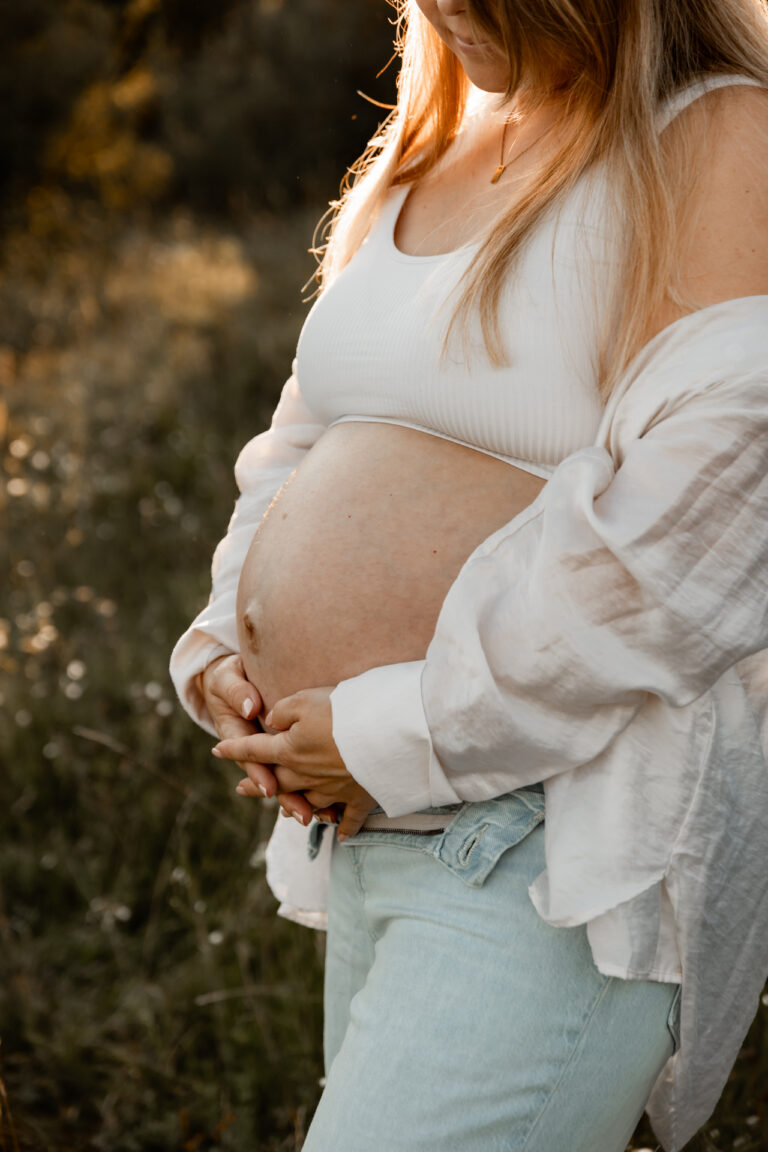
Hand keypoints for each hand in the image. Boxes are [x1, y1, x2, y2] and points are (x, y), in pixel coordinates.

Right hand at [198, 654, 313, 824]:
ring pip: (289, 781)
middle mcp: (255, 751)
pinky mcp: (290, 750)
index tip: (270, 788)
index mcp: (236, 734)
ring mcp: (273, 754)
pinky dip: (319, 791)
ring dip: (305, 800)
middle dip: (287, 798)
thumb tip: (250, 708)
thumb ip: (237, 692)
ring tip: (325, 815)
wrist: (234, 679)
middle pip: (271, 778)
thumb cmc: (231, 677)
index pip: (249, 757)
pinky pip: (304, 775)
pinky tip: (336, 805)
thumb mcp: (228, 679)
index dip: (259, 774)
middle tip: (303, 814)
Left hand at [212, 686, 376, 839]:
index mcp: (290, 751)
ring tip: (285, 810)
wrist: (385, 733)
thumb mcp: (305, 699)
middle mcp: (307, 775)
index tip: (217, 750)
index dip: (234, 749)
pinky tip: (340, 834)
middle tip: (242, 789)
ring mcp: (333, 790)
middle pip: (277, 783)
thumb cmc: (343, 711)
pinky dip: (343, 827)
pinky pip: (349, 819)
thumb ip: (284, 711)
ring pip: (308, 802)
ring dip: (294, 806)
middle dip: (257, 785)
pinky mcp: (360, 797)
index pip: (255, 749)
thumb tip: (273, 722)